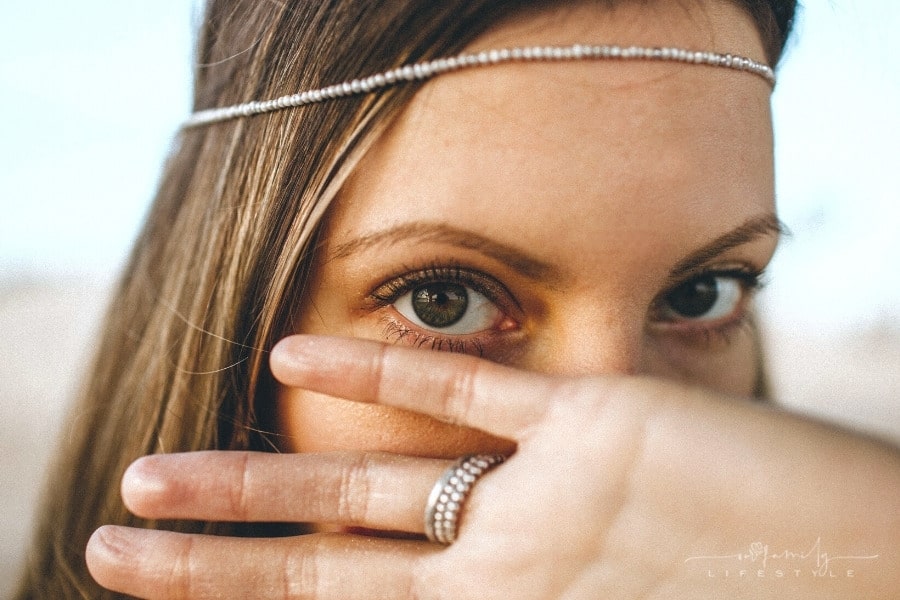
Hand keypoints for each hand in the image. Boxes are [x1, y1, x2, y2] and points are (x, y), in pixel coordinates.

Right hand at [86, 335, 899, 598]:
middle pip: (320, 574)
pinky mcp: (598, 430)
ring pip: (364, 493)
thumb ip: (505, 596)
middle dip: (206, 566)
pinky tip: (298, 354)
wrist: (876, 576)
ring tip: (153, 477)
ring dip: (248, 483)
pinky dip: (385, 375)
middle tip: (108, 541)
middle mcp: (505, 589)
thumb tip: (427, 556)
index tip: (175, 588)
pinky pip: (475, 401)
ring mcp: (542, 511)